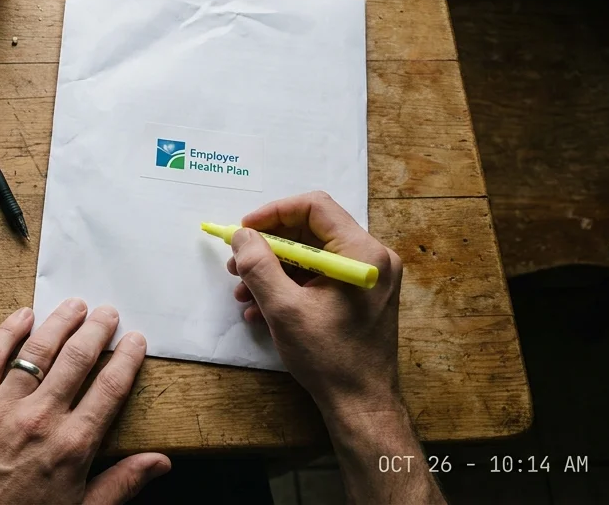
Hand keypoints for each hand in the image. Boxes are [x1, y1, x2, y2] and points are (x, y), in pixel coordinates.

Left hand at [0, 300, 170, 504]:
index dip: (126, 359)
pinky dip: (7, 332)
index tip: (135, 339)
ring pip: (37, 350)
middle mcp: (41, 418)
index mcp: (73, 445)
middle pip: (76, 359)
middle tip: (107, 312)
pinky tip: (22, 316)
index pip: (109, 388)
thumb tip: (160, 462)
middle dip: (96, 330)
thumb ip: (121, 483)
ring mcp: (2, 407)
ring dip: (59, 323)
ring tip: (74, 305)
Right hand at [226, 191, 402, 416]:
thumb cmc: (329, 357)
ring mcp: (367, 278)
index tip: (244, 231)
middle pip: (311, 230)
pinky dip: (289, 286)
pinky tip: (262, 309)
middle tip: (237, 263)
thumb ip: (259, 265)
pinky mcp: (360, 296)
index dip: (273, 213)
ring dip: (273, 269)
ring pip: (311, 256)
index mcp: (362, 253)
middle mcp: (371, 259)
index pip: (315, 206)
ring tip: (243, 292)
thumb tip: (242, 235)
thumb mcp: (284, 309)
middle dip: (268, 246)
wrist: (361, 404)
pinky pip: (318, 277)